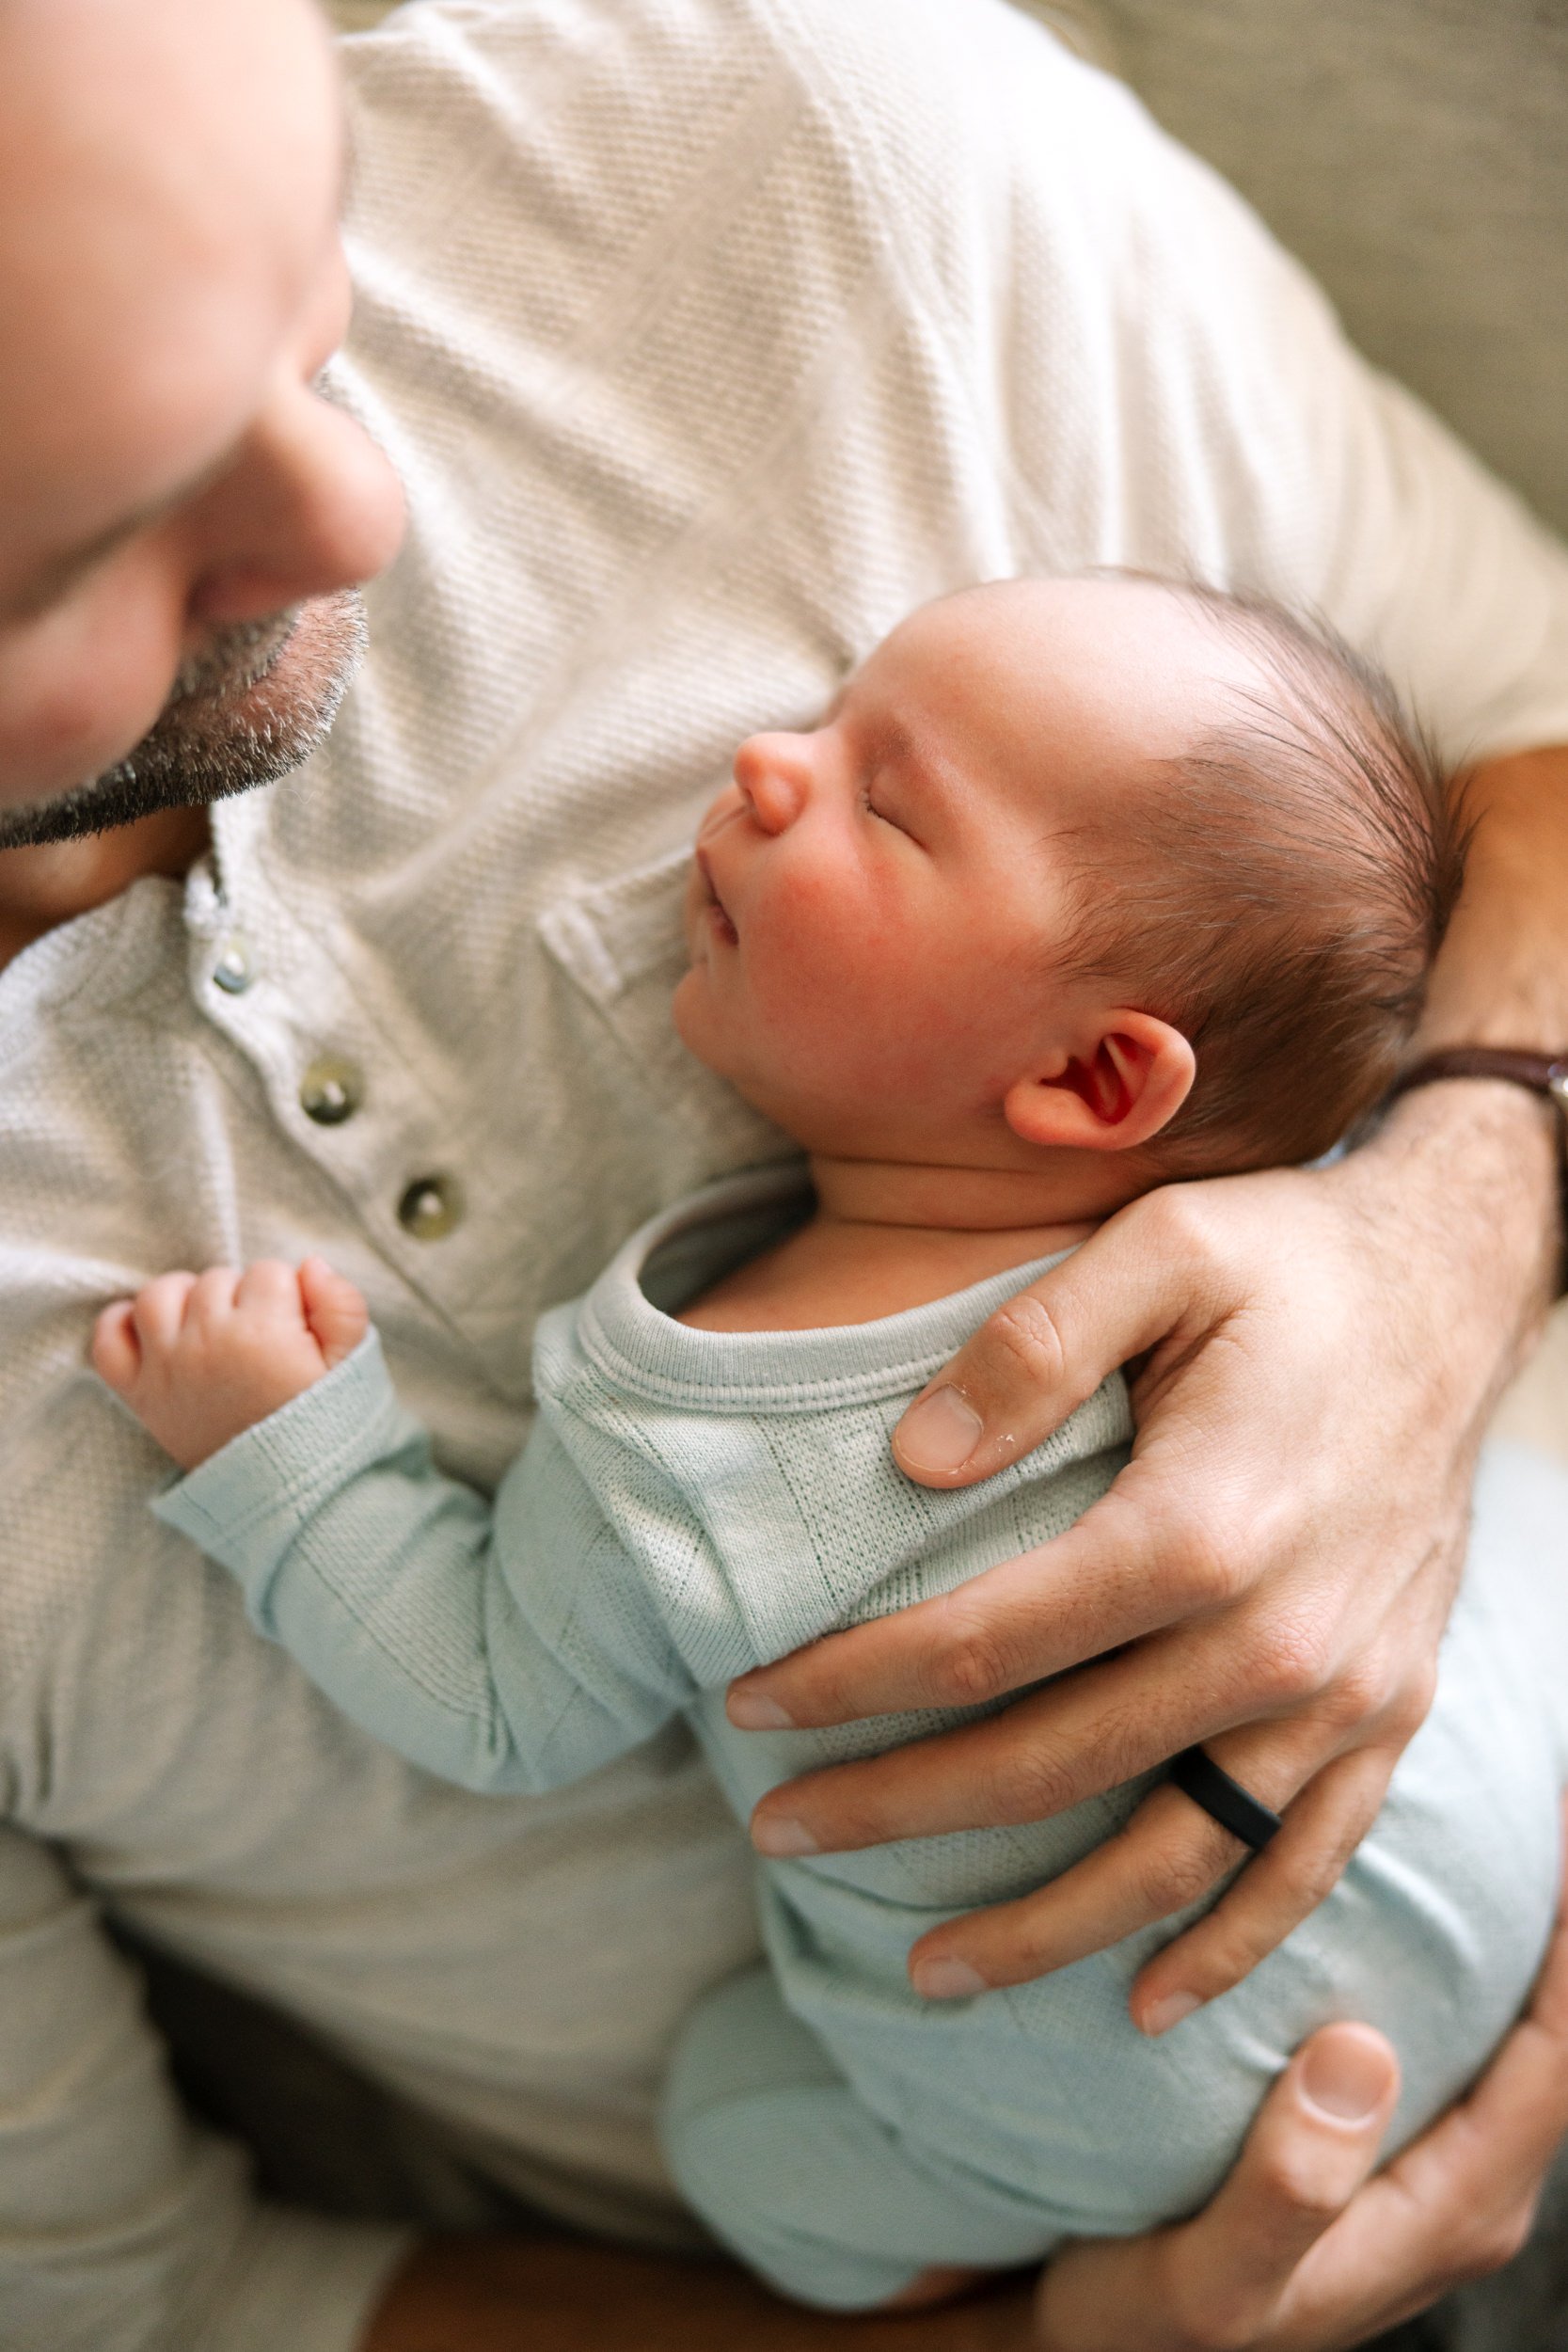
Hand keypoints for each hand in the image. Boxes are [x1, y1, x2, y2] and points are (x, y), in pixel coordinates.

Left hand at [92, 1255, 367, 1469]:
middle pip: (217, 1279)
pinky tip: (157, 1332)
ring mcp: (167, 1367)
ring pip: (160, 1294)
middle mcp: (208, 1343)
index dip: (290, 1297)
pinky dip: (123, 1325)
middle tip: (263, 1341)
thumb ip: (341, 1306)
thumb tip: (309, 1265)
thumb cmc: (325, 1430)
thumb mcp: (352, 1367)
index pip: (270, 1272)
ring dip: (186, 1299)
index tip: (299, 1332)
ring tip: (214, 1326)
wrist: (289, 1497)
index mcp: (264, 1332)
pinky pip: (110, 1338)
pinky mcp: (140, 1394)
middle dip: (243, 1298)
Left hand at [728, 1083, 1559, 2025]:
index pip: (983, 1642)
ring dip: (1042, 1928)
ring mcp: (1344, 1695)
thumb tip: (908, 1462)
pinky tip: (1145, 1999)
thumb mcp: (1159, 1248)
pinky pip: (1303, 1865)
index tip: (751, 1706)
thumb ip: (1029, 1347)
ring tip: (925, 1968)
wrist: (1457, 1289)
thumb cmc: (1291, 1262)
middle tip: (777, 1833)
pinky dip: (1227, 1948)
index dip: (851, 1684)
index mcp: (1200, 1527)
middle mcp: (1277, 1639)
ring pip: (1171, 1859)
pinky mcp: (1389, 1713)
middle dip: (897, 1811)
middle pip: (1050, 1768)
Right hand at [1037, 1829, 1567, 2350]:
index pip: (1559, 2061)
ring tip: (1493, 1826)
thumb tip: (1357, 2053)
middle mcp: (1463, 2193)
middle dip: (1557, 1923)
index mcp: (1451, 2212)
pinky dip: (1461, 1962)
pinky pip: (1459, 2043)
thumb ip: (1288, 2189)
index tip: (1566, 1827)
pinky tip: (1411, 1896)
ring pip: (1510, 2036)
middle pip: (1553, 2039)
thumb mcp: (1207, 2280)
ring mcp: (1429, 2173)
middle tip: (1537, 1800)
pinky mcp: (1385, 2154)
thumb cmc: (1151, 2328)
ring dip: (1515, 1938)